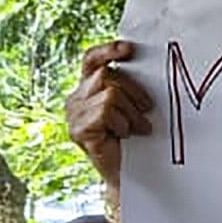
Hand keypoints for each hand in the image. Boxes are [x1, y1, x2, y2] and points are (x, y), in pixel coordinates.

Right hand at [67, 40, 154, 190]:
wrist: (130, 174)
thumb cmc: (134, 139)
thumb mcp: (133, 106)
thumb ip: (129, 86)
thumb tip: (143, 63)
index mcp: (89, 88)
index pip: (91, 59)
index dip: (107, 51)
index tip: (129, 48)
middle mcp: (76, 98)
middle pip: (107, 75)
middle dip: (135, 91)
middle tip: (147, 110)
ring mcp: (74, 114)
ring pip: (110, 92)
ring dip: (132, 112)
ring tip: (137, 128)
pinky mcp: (77, 130)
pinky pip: (105, 111)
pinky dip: (122, 123)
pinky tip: (123, 135)